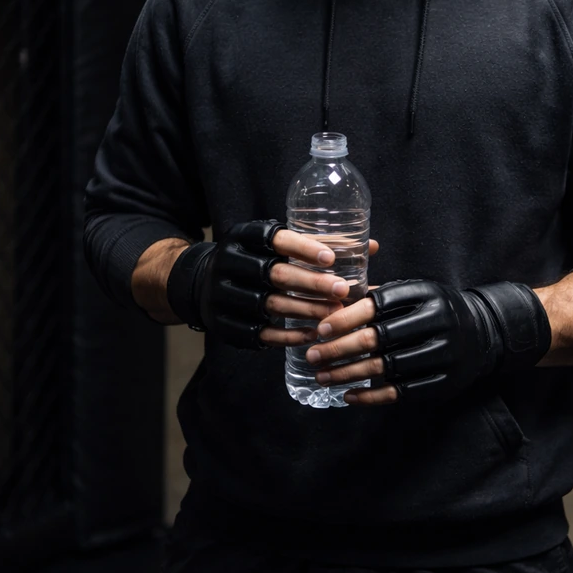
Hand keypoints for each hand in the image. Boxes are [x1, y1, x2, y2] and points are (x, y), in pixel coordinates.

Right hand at [166, 219, 378, 348]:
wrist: (201, 283)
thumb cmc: (254, 258)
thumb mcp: (275, 243)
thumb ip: (318, 244)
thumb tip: (371, 247)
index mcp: (244, 237)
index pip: (275, 239)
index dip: (303, 249)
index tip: (331, 258)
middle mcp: (230, 264)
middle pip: (275, 275)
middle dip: (311, 284)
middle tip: (342, 291)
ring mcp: (224, 296)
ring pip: (270, 305)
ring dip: (305, 311)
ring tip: (334, 314)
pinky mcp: (226, 324)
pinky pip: (260, 333)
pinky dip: (288, 335)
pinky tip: (312, 334)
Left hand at [306, 280, 551, 405]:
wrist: (484, 334)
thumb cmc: (435, 310)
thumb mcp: (415, 293)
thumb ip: (378, 298)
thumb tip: (329, 304)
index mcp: (427, 294)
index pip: (379, 305)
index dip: (346, 318)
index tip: (321, 329)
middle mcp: (439, 322)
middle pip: (380, 338)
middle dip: (341, 348)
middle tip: (313, 355)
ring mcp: (445, 354)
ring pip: (387, 368)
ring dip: (349, 374)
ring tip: (323, 376)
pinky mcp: (446, 382)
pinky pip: (402, 393)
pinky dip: (371, 396)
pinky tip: (349, 395)